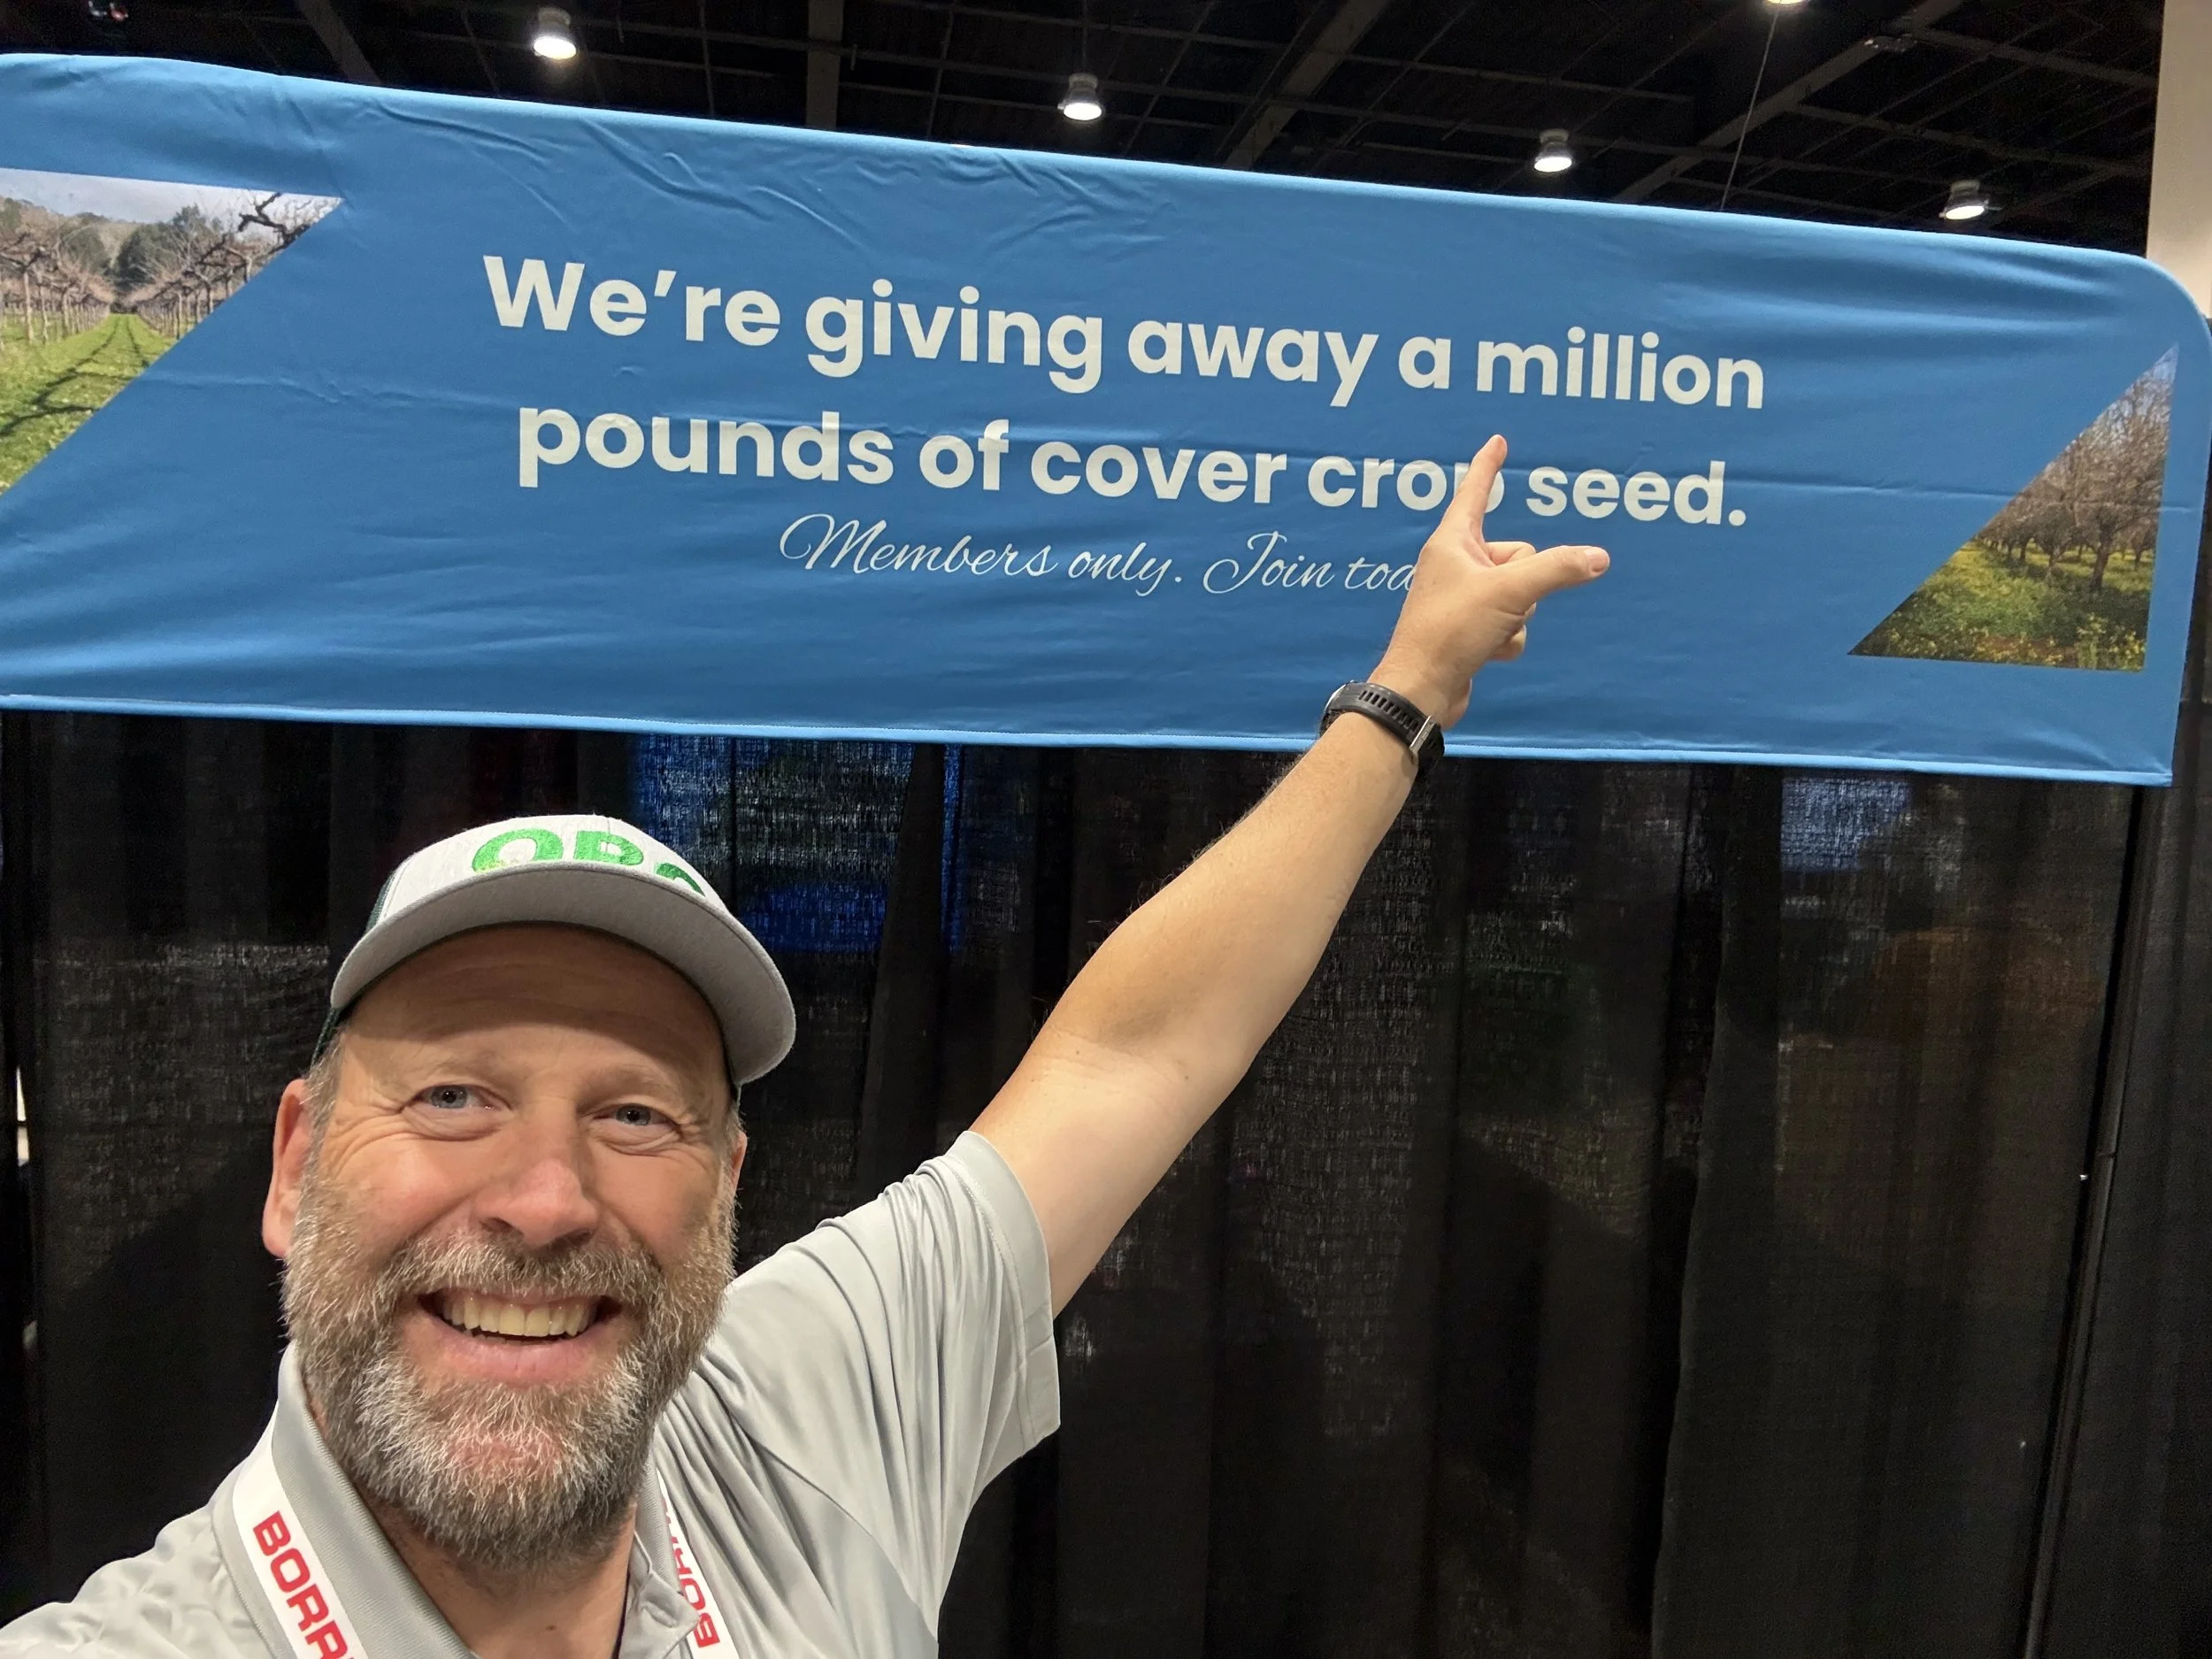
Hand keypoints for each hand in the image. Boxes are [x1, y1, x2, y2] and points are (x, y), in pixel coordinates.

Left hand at [1370, 435, 1607, 725]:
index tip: (1497, 442)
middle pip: (1520, 555)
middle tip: (1500, 604)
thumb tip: (1598, 558)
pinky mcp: (1468, 630)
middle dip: (1525, 583)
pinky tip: (1489, 652)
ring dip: (1518, 616)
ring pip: (1519, 593)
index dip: (1489, 466)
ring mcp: (1462, 598)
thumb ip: (1558, 570)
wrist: (1422, 690)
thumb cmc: (1449, 631)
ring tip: (1488, 631)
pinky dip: (1508, 639)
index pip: (1476, 492)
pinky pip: (1511, 624)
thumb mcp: (1510, 592)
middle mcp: (1455, 565)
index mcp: (1452, 542)